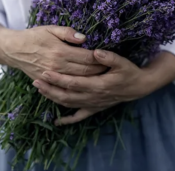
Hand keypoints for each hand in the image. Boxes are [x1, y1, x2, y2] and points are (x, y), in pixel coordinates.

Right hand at [0, 26, 106, 80]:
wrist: (14, 49)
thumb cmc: (34, 36)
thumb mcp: (50, 29)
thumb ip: (68, 33)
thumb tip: (84, 38)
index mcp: (60, 51)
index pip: (87, 57)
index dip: (100, 59)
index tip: (109, 59)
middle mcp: (57, 66)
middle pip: (85, 71)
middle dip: (99, 71)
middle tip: (110, 70)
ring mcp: (52, 76)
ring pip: (77, 81)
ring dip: (91, 80)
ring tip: (102, 78)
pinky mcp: (47, 82)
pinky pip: (65, 88)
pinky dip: (77, 88)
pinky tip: (86, 87)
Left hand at [33, 50, 174, 124]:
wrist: (138, 86)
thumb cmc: (129, 72)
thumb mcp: (122, 62)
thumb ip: (108, 57)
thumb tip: (95, 52)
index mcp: (97, 85)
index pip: (72, 83)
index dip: (58, 79)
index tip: (44, 73)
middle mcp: (92, 97)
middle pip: (66, 95)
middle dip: (50, 89)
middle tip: (35, 81)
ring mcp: (93, 104)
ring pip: (69, 105)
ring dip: (53, 99)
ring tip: (41, 91)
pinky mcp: (95, 108)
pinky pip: (79, 116)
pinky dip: (67, 119)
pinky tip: (57, 122)